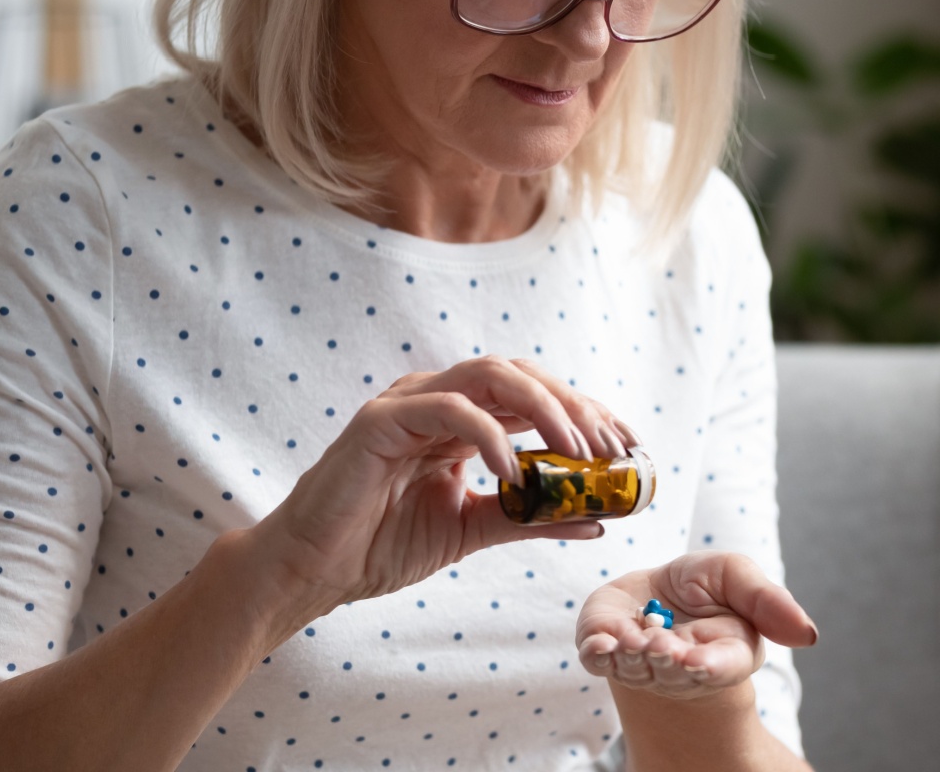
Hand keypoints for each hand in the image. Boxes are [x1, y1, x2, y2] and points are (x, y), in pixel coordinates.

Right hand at [249, 355, 640, 617]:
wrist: (315, 569)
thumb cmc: (381, 544)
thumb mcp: (471, 530)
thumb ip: (527, 519)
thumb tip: (595, 519)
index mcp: (459, 421)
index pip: (531, 396)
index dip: (583, 412)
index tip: (628, 446)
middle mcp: (438, 401)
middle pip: (519, 374)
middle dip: (573, 405)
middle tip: (612, 447)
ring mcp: (408, 403)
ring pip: (489, 375)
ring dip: (542, 406)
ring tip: (577, 449)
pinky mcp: (381, 419)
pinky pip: (446, 409)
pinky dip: (488, 433)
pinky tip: (513, 470)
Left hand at [576, 551, 818, 698]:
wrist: (654, 594)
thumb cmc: (701, 588)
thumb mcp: (735, 578)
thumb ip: (767, 601)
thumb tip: (808, 633)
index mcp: (722, 653)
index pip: (721, 667)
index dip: (709, 665)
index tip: (696, 660)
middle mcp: (680, 666)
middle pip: (675, 671)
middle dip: (666, 659)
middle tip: (660, 645)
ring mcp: (640, 663)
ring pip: (636, 668)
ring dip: (633, 657)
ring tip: (632, 641)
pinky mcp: (603, 648)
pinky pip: (597, 658)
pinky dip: (599, 653)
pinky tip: (601, 645)